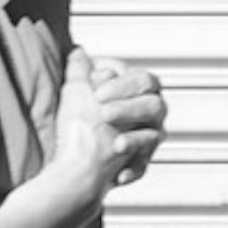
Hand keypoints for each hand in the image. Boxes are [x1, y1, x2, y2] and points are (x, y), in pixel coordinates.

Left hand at [70, 45, 168, 191]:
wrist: (73, 162)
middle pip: (155, 105)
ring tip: (117, 144)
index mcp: (136, 91)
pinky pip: (143, 166)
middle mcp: (148, 115)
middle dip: (129, 108)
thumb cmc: (77, 123)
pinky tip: (120, 174)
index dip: (122, 84)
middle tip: (104, 113)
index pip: (143, 80)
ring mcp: (147, 139)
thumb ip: (79, 70)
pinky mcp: (140, 163)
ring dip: (135, 138)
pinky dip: (132, 169)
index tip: (98, 92)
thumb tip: (78, 52)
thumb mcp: (75, 91)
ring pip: (154, 135)